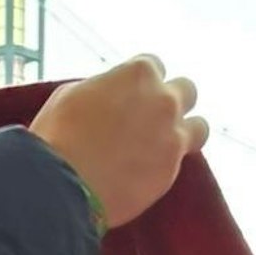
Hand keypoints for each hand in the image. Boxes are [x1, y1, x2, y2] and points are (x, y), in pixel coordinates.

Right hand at [29, 55, 207, 229]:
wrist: (59, 188)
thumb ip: (101, 89)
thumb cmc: (56, 138)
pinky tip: (140, 176)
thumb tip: (106, 97)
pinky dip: (162, 168)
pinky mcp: (170, 174)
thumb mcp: (70, 95)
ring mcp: (172, 137)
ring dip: (183, 133)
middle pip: (186, 91)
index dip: (138, 82)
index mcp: (139, 73)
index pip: (153, 65)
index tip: (127, 95)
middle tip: (148, 119)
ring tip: (160, 148)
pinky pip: (177, 165)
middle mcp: (164, 100)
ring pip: (199, 128)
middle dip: (169, 102)